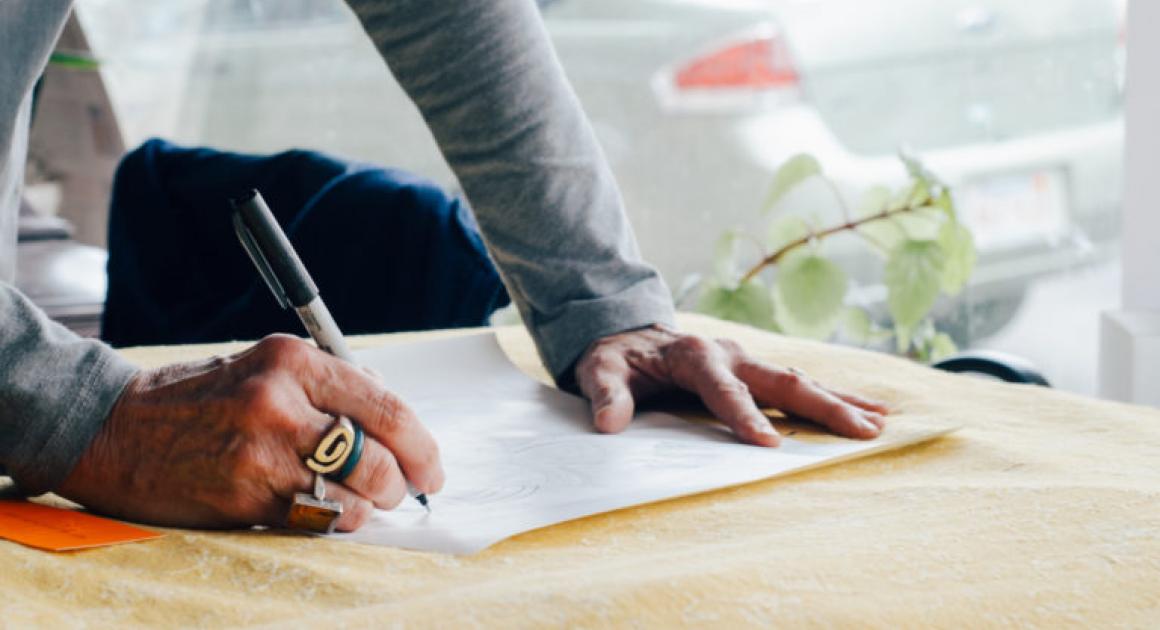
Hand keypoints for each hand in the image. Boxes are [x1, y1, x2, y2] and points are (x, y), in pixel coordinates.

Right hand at [57, 335, 443, 531]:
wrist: (113, 430)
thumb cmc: (199, 397)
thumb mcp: (265, 366)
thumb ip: (330, 385)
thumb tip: (393, 417)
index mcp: (293, 360)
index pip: (386, 405)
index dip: (422, 444)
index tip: (432, 466)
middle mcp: (280, 402)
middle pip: (378, 457)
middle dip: (402, 483)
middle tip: (402, 490)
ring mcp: (261, 454)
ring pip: (354, 496)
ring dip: (369, 506)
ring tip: (361, 500)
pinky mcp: (244, 497)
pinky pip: (317, 520)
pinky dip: (335, 521)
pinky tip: (327, 511)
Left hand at [574, 326, 888, 445]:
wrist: (625, 334)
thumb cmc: (614, 357)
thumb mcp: (598, 370)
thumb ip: (605, 394)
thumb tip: (609, 423)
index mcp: (695, 355)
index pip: (724, 390)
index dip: (745, 416)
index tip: (769, 444)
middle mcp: (729, 354)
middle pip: (781, 381)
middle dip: (822, 406)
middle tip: (861, 430)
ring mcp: (745, 361)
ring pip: (799, 381)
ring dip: (839, 401)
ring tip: (880, 422)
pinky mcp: (753, 371)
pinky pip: (796, 385)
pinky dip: (833, 396)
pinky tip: (867, 410)